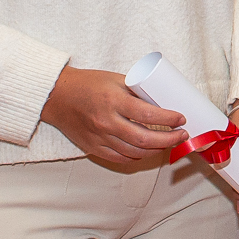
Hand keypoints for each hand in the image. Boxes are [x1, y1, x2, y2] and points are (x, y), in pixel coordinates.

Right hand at [41, 65, 186, 168]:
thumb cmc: (88, 84)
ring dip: (156, 150)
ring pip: (134, 152)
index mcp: (113, 101)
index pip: (148, 114)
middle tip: (182, 134)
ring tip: (168, 143)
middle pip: (144, 138)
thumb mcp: (116, 80)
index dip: (169, 119)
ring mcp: (98, 137)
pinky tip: (147, 151)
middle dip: (168, 139)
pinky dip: (137, 157)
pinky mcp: (92, 147)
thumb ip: (137, 92)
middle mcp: (106, 121)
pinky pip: (119, 159)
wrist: (56, 96)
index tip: (181, 118)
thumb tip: (164, 102)